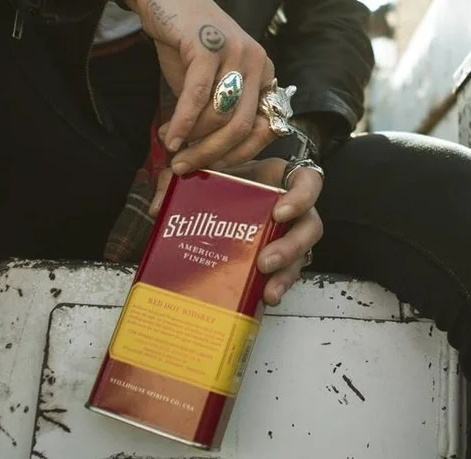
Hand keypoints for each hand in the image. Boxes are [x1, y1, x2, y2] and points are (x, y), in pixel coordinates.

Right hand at [117, 0, 279, 171]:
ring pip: (222, 115)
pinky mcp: (209, 45)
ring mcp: (236, 51)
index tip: (214, 168)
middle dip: (214, 154)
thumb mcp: (209, 83)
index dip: (240, 154)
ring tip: (171, 147)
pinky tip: (168, 136)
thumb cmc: (186, 44)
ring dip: (194, 140)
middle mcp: (258, 62)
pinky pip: (198, 96)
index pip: (266, 127)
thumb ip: (216, 114)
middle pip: (243, 126)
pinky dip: (183, 123)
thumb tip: (209, 158)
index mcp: (264, 74)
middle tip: (185, 168)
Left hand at [147, 156, 323, 305]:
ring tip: (267, 291)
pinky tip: (262, 299)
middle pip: (311, 227)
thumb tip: (159, 206)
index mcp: (281, 180)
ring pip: (301, 257)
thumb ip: (182, 179)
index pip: (309, 182)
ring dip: (286, 274)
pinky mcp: (278, 261)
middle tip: (265, 261)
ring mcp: (287, 237)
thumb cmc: (223, 182)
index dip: (301, 197)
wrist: (218, 202)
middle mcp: (293, 210)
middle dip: (291, 247)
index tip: (278, 213)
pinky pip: (284, 276)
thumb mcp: (205, 171)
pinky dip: (274, 287)